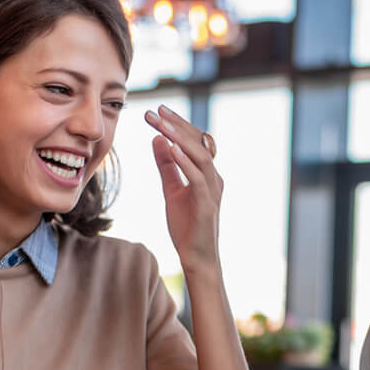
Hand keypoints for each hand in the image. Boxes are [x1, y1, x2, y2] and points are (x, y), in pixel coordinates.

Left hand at [145, 105, 223, 274]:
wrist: (197, 258)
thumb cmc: (187, 226)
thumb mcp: (172, 190)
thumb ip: (167, 166)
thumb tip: (158, 140)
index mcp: (206, 174)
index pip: (195, 142)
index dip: (177, 125)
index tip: (158, 111)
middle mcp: (213, 178)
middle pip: (199, 143)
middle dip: (176, 125)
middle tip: (156, 111)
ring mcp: (212, 190)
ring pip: (200, 155)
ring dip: (180, 137)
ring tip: (161, 124)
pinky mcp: (207, 204)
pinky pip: (197, 178)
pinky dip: (185, 161)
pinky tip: (171, 147)